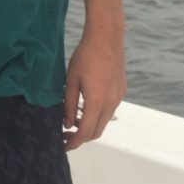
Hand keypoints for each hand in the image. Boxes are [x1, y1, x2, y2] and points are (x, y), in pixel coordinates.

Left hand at [62, 27, 125, 151]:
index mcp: (97, 102)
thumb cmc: (85, 56)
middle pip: (97, 131)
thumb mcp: (70, 80)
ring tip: (72, 120)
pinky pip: (109, 110)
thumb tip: (66, 123)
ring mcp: (118, 97)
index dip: (73, 142)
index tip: (63, 146)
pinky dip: (97, 115)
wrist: (106, 37)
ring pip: (104, 121)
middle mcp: (111, 103)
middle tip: (65, 135)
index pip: (85, 132)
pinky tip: (85, 106)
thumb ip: (68, 104)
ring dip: (89, 125)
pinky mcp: (121, 90)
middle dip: (81, 137)